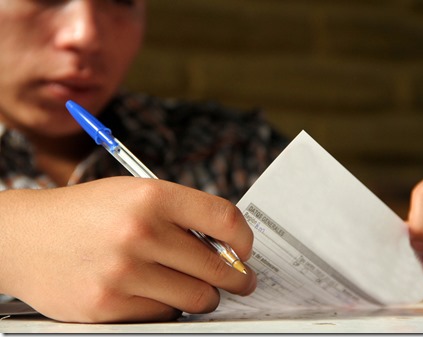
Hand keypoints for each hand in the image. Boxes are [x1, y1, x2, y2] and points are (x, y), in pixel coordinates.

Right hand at [0, 177, 255, 322]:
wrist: (23, 237)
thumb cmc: (86, 213)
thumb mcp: (133, 195)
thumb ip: (181, 216)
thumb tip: (227, 247)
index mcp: (151, 195)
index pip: (224, 218)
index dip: (244, 239)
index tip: (246, 250)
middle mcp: (139, 231)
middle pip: (218, 267)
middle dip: (236, 278)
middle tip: (240, 281)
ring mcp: (123, 271)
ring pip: (197, 298)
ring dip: (203, 296)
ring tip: (194, 287)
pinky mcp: (108, 305)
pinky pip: (164, 315)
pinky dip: (166, 307)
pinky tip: (151, 292)